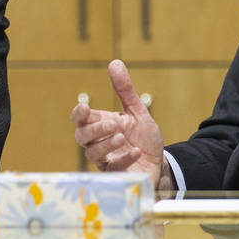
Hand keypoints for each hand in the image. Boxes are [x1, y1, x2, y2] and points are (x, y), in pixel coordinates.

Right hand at [72, 60, 165, 186]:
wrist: (159, 163)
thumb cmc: (144, 138)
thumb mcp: (137, 112)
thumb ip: (125, 90)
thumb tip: (115, 63)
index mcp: (100, 125)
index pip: (80, 119)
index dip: (78, 114)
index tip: (85, 108)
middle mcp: (98, 143)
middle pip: (81, 136)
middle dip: (94, 129)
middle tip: (112, 124)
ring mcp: (106, 160)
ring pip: (92, 153)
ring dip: (106, 144)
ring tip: (122, 137)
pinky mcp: (116, 175)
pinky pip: (113, 168)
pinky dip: (124, 158)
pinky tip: (136, 151)